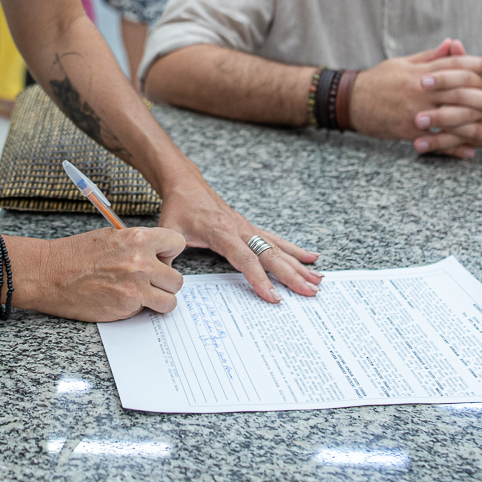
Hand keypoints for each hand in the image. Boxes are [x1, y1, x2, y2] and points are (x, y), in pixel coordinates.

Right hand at [4, 226, 185, 322]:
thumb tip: (159, 255)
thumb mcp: (111, 236)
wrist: (48, 274)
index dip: (169, 252)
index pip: (177, 243)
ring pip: (169, 300)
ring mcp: (135, 289)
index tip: (162, 258)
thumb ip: (139, 244)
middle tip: (149, 280)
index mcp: (137, 239)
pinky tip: (121, 299)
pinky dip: (138, 309)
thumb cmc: (75, 254)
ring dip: (158, 299)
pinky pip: (146, 311)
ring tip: (141, 294)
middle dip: (164, 280)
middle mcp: (140, 263)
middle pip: (177, 278)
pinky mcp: (125, 308)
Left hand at [158, 170, 320, 304]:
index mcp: (222, 232)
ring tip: (319, 280)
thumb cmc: (179, 207)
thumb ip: (166, 256)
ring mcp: (248, 228)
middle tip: (311, 293)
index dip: (260, 279)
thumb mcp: (168, 231)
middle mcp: (240, 229)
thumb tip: (162, 279)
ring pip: (278, 248)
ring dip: (299, 265)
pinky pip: (276, 240)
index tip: (274, 298)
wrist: (186, 183)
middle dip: (292, 276)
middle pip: (270, 255)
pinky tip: (311, 257)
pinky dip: (294, 250)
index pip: (245, 259)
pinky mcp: (250, 228)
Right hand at [350, 40, 481, 154]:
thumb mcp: (403, 63)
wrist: (350, 101)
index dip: (480, 64)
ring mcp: (415, 112)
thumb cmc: (378, 80)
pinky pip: (435, 141)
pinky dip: (453, 148)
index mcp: (421, 72)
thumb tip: (453, 44)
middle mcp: (420, 91)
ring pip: (450, 120)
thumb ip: (430, 57)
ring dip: (475, 128)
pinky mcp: (408, 131)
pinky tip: (470, 153)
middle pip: (459, 92)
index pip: (455, 64)